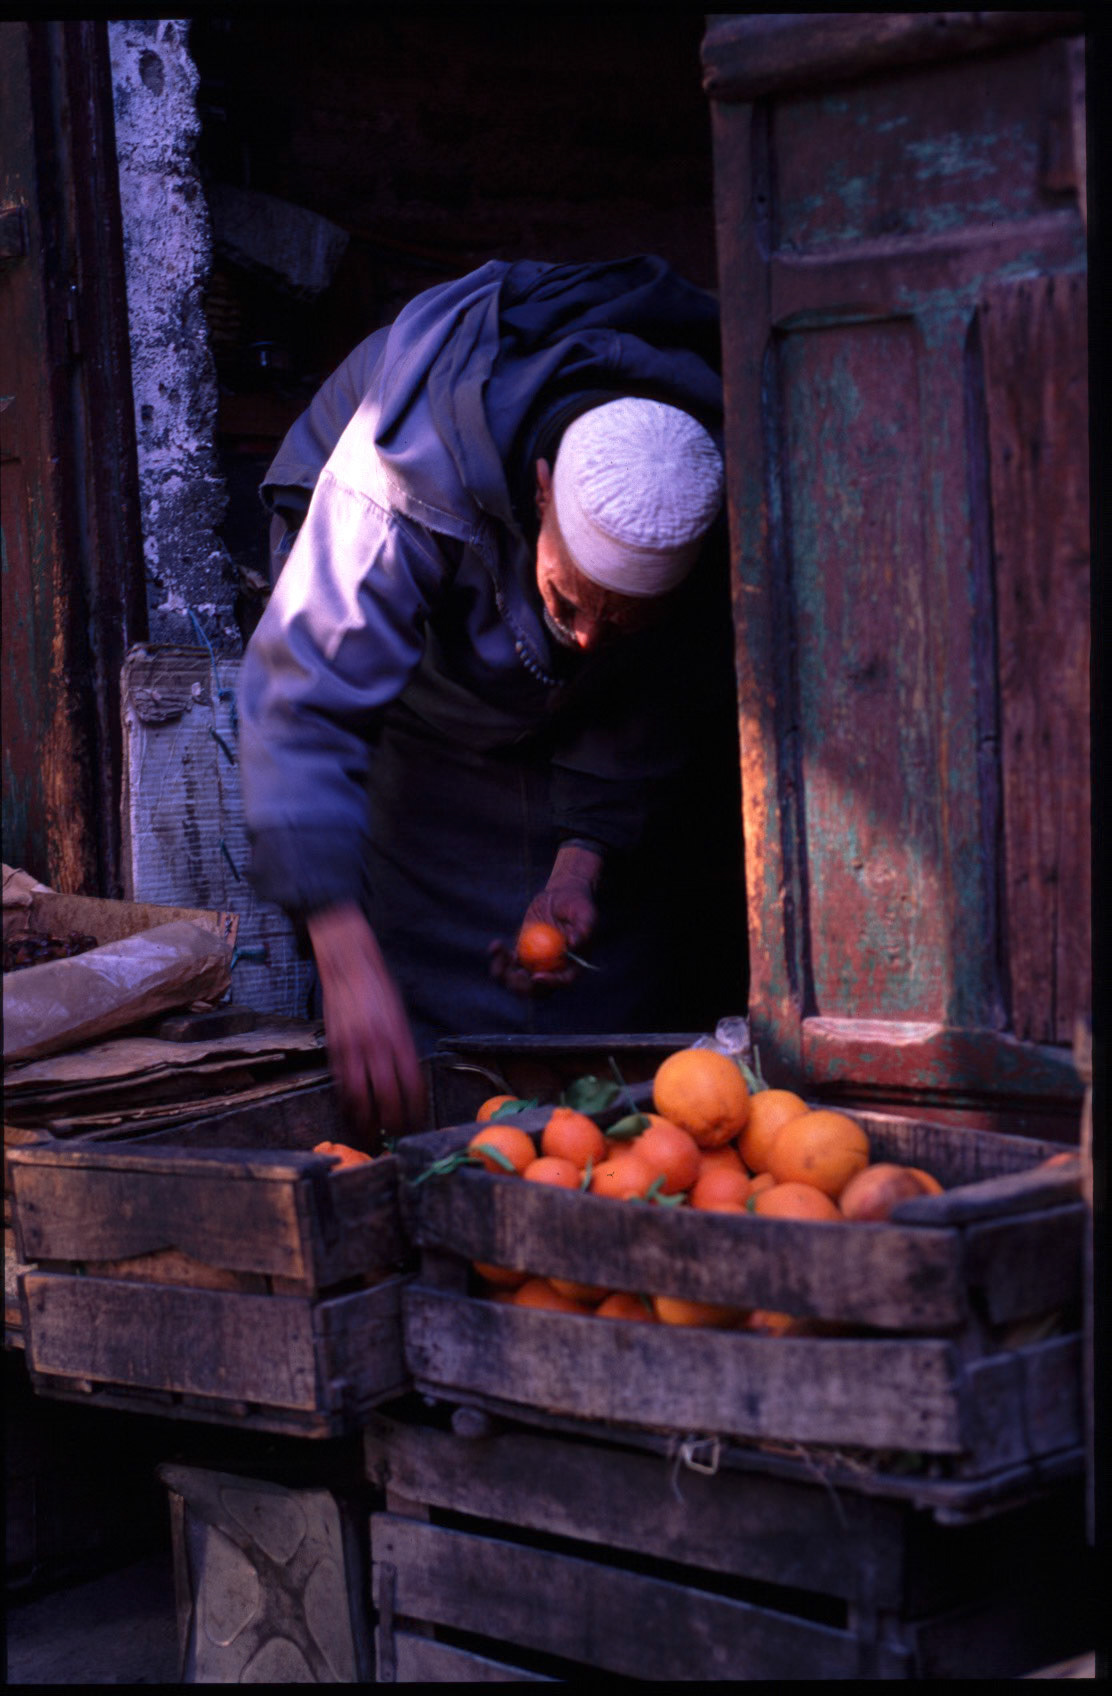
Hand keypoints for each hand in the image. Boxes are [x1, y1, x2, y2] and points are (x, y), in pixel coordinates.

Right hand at [306, 903, 426, 1141]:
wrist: (348, 965)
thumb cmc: (378, 989)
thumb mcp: (399, 1017)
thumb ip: (403, 1048)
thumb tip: (407, 1080)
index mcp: (399, 1037)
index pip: (412, 1084)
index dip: (416, 1108)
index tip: (418, 1121)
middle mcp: (377, 1046)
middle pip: (387, 1097)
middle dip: (393, 1122)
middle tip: (397, 1134)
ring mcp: (353, 1048)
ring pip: (360, 1097)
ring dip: (366, 1120)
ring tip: (373, 1133)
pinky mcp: (334, 1048)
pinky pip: (341, 1084)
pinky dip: (348, 1103)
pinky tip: (354, 1113)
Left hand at [489, 843, 601, 996]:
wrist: (561, 896)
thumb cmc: (577, 904)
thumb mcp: (584, 913)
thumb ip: (583, 928)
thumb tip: (572, 944)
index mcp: (572, 966)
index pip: (563, 981)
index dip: (550, 983)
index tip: (536, 976)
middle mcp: (553, 970)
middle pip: (536, 990)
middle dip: (521, 986)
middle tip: (512, 971)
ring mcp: (535, 964)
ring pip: (516, 981)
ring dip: (503, 974)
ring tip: (499, 951)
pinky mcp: (521, 954)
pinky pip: (506, 964)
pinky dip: (498, 958)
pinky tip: (496, 945)